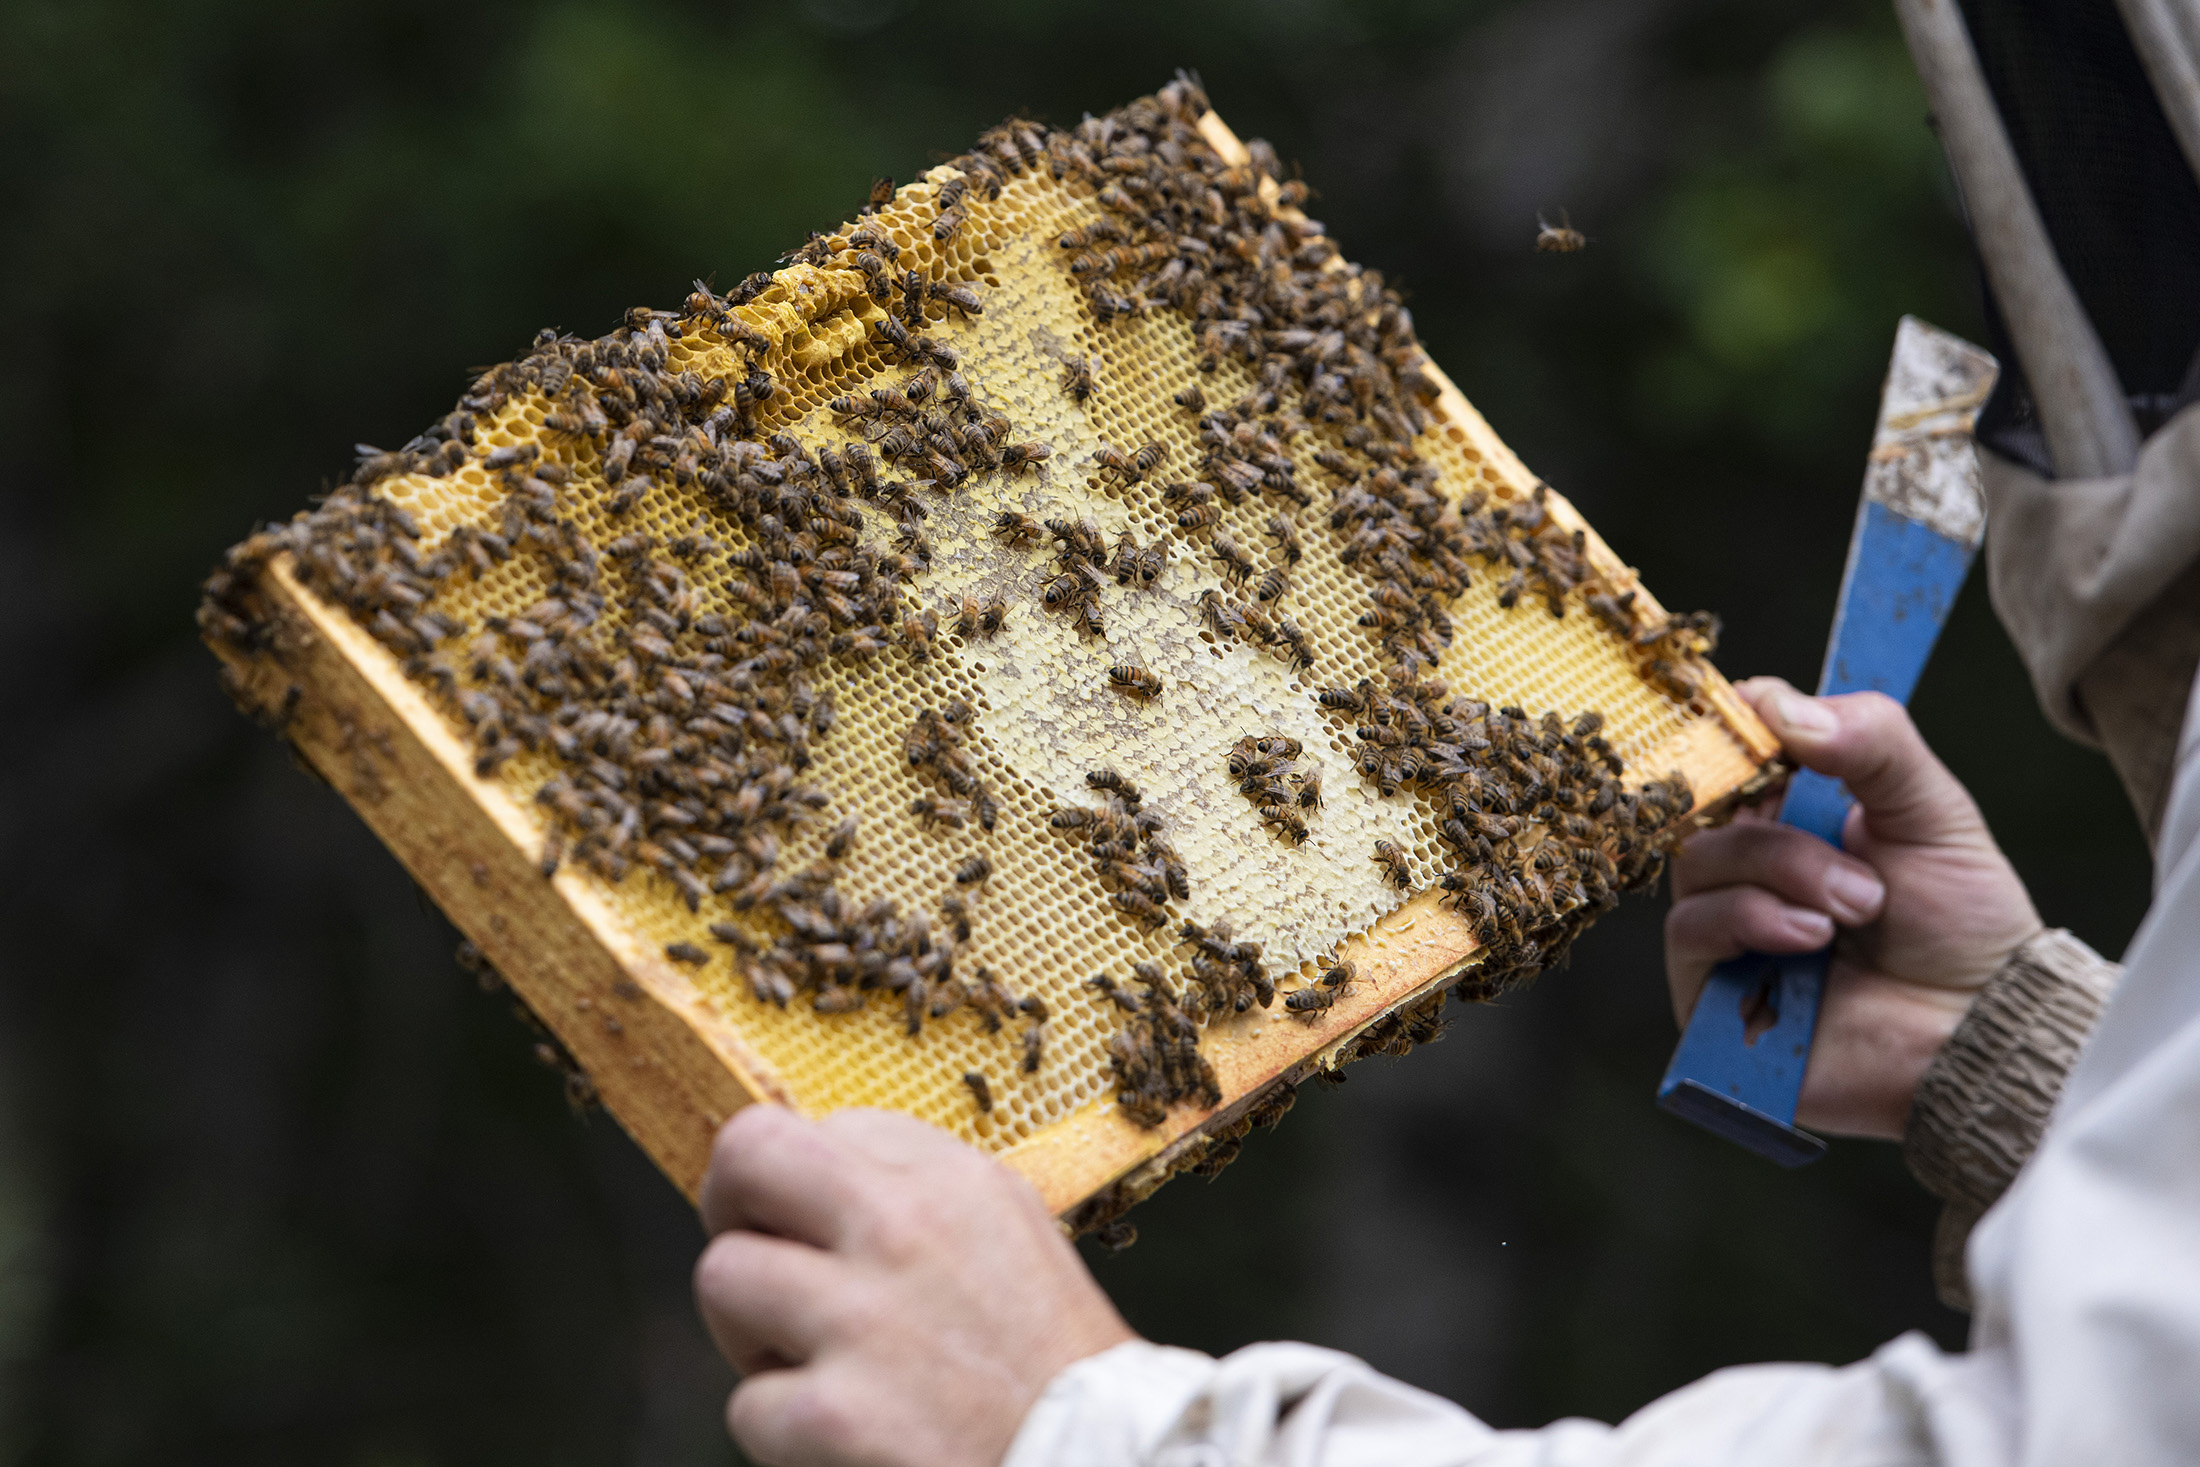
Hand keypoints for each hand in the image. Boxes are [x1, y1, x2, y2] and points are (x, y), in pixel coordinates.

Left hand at [693, 1105, 1135, 1466]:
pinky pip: (748, 1404)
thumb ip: (924, 1196)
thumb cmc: (1053, 1366)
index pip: (829, 1126)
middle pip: (746, 1154)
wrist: (1097, 1465)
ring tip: (809, 1364)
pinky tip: (843, 1436)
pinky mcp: (834, 1413)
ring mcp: (863, 1318)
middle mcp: (904, 1227)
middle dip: (728, 1204)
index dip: (810, 1185)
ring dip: (749, 1332)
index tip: (819, 1228)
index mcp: (954, 1179)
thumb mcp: (1013, 1234)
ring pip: (722, 1276)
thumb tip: (821, 1181)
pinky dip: (784, 1433)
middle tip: (756, 1258)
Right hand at [1665, 677, 2041, 1138]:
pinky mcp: (1707, 988)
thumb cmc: (1963, 929)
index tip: (1770, 724)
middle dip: (1783, 835)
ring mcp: (1724, 925)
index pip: (1734, 745)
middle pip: (1707, 807)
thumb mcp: (1932, 811)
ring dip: (1781, 879)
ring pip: (1698, 864)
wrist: (1980, 1034)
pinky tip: (1808, 943)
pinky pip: (1690, 928)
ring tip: (1853, 916)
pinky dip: (1749, 923)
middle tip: (1863, 881)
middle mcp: (1748, 864)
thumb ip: (1871, 740)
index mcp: (1794, 811)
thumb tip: (1775, 703)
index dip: (1739, 728)